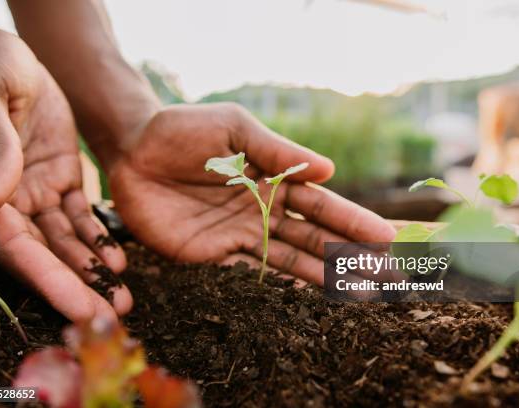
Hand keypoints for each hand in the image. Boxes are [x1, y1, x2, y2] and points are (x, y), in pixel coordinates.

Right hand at [0, 26, 131, 320]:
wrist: (5, 52)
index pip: (11, 247)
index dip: (45, 280)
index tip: (78, 309)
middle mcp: (5, 201)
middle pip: (42, 254)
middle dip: (76, 287)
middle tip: (110, 317)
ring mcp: (35, 191)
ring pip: (65, 241)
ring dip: (92, 270)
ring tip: (123, 298)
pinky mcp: (60, 178)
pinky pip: (81, 215)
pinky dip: (99, 237)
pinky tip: (118, 261)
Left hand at [107, 103, 395, 284]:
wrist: (130, 150)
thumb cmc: (183, 129)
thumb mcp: (235, 127)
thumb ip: (277, 151)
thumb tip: (330, 170)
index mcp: (272, 179)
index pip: (321, 205)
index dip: (353, 222)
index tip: (387, 239)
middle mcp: (262, 212)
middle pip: (314, 238)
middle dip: (351, 258)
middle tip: (388, 279)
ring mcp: (238, 236)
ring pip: (290, 261)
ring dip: (324, 279)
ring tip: (360, 296)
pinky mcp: (210, 255)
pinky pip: (249, 275)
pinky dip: (278, 290)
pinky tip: (306, 303)